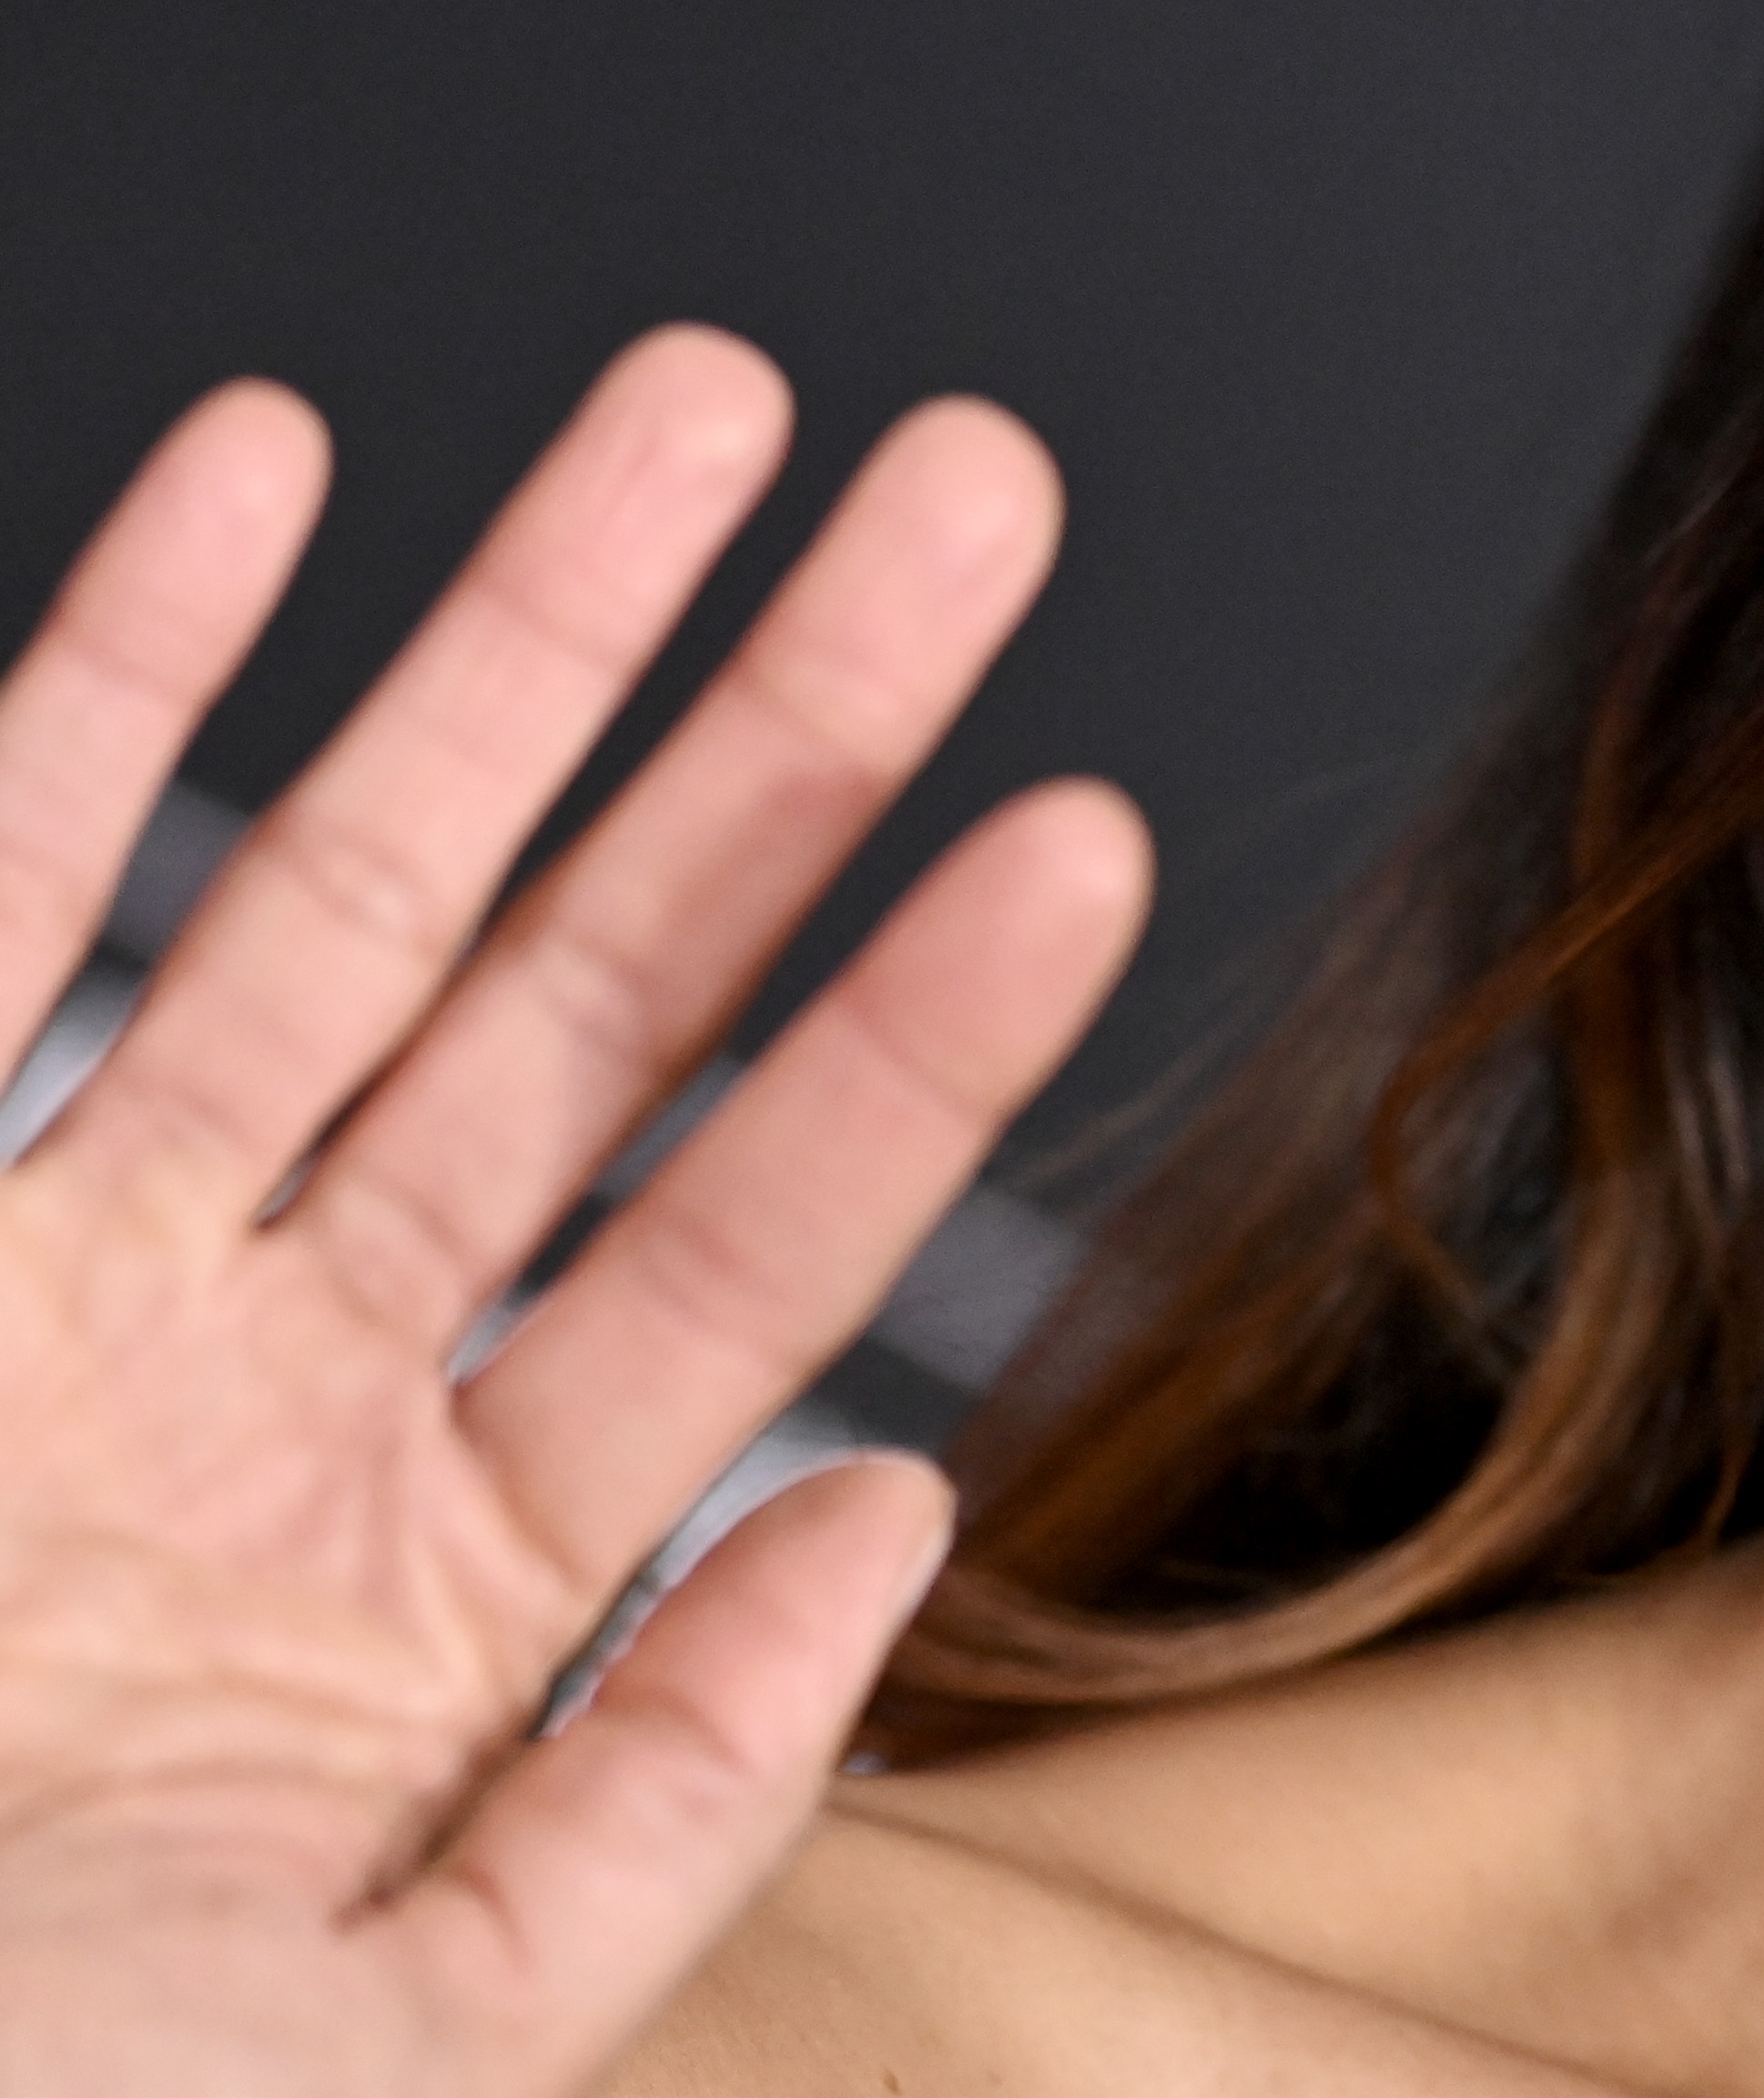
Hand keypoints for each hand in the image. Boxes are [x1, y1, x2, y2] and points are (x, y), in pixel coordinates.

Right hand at [0, 328, 1150, 2097]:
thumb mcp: (386, 2047)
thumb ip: (656, 1807)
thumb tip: (899, 1529)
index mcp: (415, 1599)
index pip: (745, 1250)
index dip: (918, 1034)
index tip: (1081, 834)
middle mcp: (259, 1398)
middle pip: (594, 999)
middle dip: (786, 739)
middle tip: (973, 500)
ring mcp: (53, 1281)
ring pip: (334, 884)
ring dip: (524, 637)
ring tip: (717, 409)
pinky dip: (112, 664)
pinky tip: (270, 468)